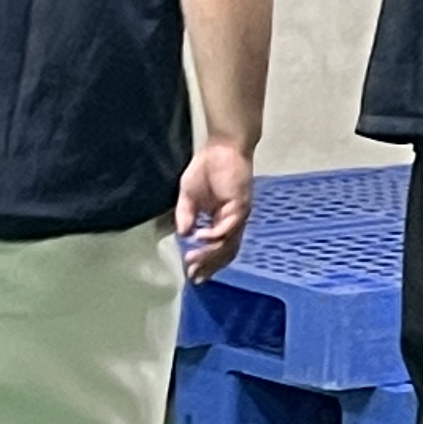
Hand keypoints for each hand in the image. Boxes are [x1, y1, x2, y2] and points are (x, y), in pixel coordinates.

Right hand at [175, 139, 254, 282]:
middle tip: (193, 276)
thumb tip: (183, 235)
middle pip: (225, 252)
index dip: (206, 264)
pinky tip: (200, 239)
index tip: (191, 276)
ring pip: (228, 243)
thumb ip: (185, 216)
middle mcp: (233, 222)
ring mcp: (238, 215)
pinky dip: (215, 236)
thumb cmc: (206, 169)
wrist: (222, 147)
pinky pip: (228, 226)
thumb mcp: (188, 196)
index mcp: (222, 221)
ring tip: (192, 261)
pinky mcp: (240, 205)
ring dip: (210, 255)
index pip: (218, 250)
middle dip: (208, 266)